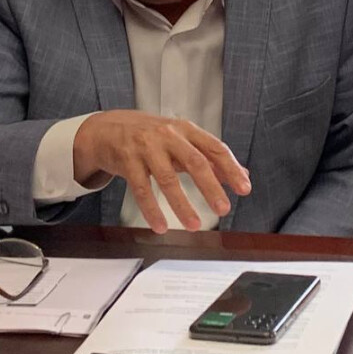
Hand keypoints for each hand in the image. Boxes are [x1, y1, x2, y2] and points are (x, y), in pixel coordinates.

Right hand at [73, 110, 250, 232]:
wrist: (108, 127)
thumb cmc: (149, 135)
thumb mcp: (181, 140)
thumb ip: (210, 157)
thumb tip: (242, 173)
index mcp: (186, 130)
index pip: (215, 148)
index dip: (231, 168)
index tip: (244, 188)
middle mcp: (168, 135)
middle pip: (194, 162)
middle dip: (211, 187)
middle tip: (223, 209)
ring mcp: (146, 147)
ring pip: (167, 178)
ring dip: (182, 205)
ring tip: (194, 225)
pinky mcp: (127, 160)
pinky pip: (141, 189)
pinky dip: (152, 210)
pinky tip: (160, 225)